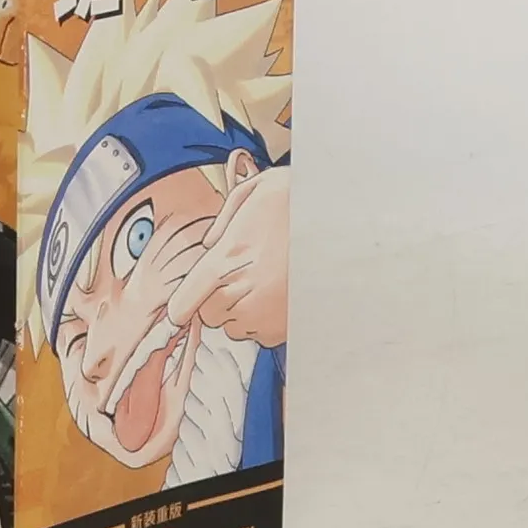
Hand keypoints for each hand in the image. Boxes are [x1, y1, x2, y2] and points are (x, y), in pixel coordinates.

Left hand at [164, 164, 289, 349]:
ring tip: (264, 281)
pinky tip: (279, 294)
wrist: (346, 221)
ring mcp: (267, 316)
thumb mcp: (253, 191)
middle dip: (216, 298)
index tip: (183, 304)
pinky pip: (263, 335)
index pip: (184, 303)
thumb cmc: (300, 202)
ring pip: (236, 327)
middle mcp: (243, 294)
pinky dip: (265, 320)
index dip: (181, 305)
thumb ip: (223, 221)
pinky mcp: (289, 328)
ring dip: (241, 310)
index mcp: (225, 261)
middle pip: (209, 316)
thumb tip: (210, 244)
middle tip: (239, 274)